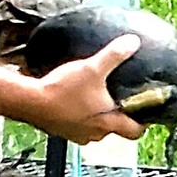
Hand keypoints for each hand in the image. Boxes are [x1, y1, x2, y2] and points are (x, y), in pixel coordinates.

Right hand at [30, 35, 146, 144]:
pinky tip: (76, 100)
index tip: (146, 111)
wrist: (30, 102)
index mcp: (108, 122)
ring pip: (97, 128)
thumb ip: (114, 55)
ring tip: (98, 97)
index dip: (144, 122)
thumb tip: (133, 42)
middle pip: (116, 129)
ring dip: (99, 116)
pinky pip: (79, 126)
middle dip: (120, 115)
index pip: (136, 131)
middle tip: (122, 99)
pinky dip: (81, 116)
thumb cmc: (62, 90)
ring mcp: (78, 135)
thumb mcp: (92, 68)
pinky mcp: (63, 132)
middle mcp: (95, 134)